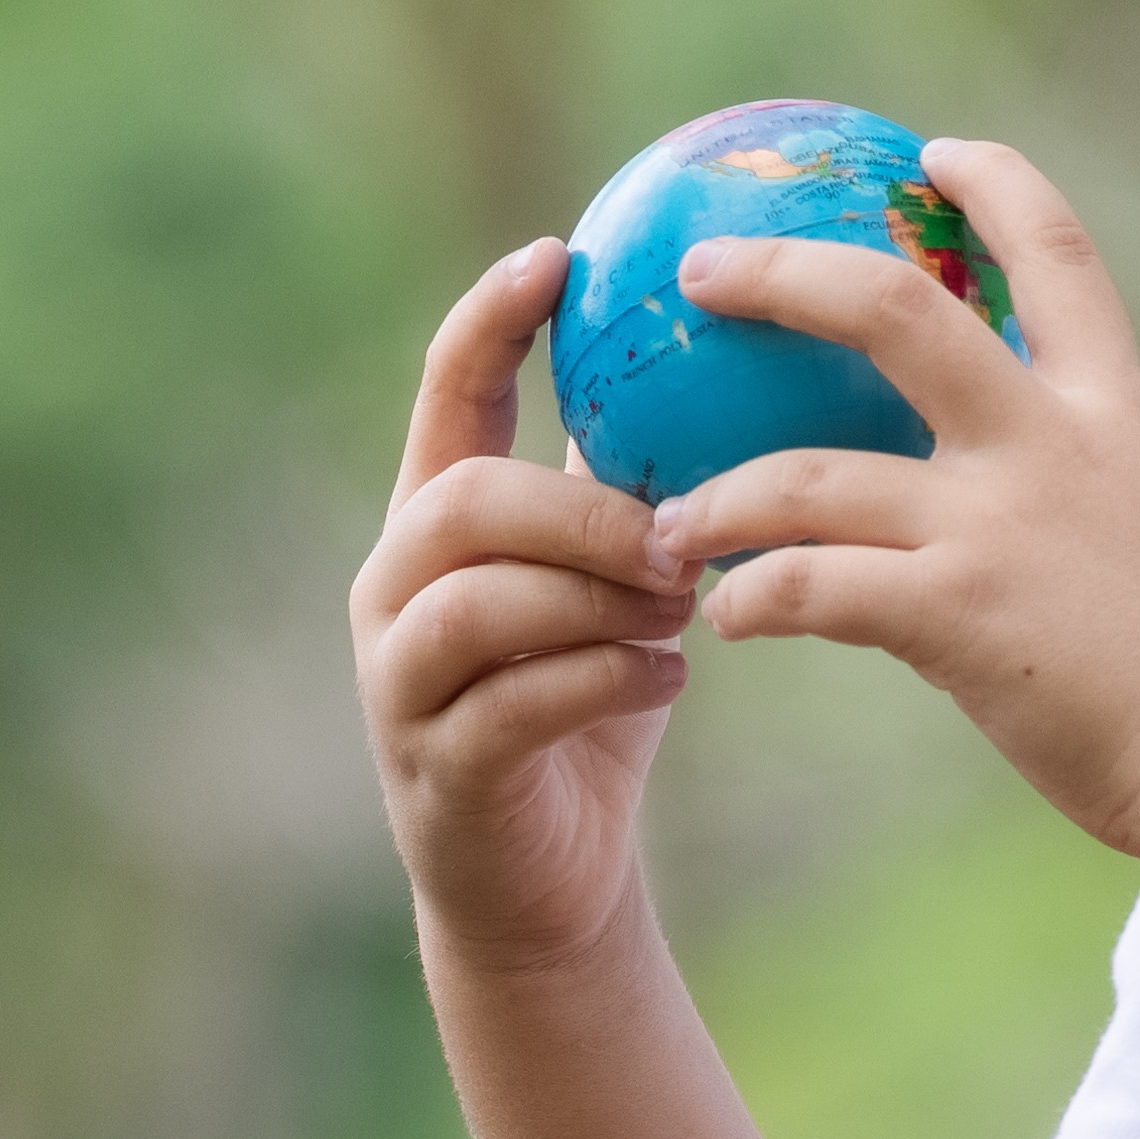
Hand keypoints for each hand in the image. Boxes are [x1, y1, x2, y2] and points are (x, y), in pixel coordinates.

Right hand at [353, 237, 701, 972]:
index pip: (444, 395)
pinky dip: (601, 683)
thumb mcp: (610, 584)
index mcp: (436, 525)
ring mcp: (402, 685)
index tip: (556, 255)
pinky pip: (512, 705)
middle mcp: (396, 592)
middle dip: (579, 506)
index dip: (490, 321)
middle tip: (678, 531)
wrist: (547, 883)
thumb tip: (743, 374)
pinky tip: (666, 680)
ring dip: (594, 596)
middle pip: (462, 500)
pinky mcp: (439, 773)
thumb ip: (633, 493)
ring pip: (479, 604)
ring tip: (678, 609)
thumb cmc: (589, 707)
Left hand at [656, 142, 1139, 857]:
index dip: (995, 182)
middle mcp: (1050, 443)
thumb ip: (1081, 490)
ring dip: (716, 499)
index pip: (1058, 253)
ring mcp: (1000, 525)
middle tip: (701, 272)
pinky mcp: (958, 615)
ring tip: (666, 524)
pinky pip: (810, 588)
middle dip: (780, 273)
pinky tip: (732, 619)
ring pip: (808, 474)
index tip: (936, 150)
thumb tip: (1001, 493)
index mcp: (1111, 411)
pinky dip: (754, 599)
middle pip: (890, 306)